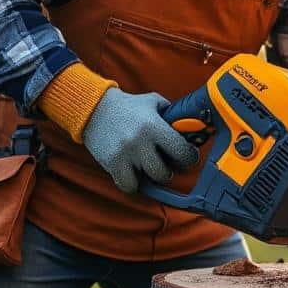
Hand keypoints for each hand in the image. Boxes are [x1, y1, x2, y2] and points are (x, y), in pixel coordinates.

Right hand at [81, 87, 199, 193]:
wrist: (95, 108)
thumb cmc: (129, 105)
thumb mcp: (154, 102)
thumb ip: (173, 114)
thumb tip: (192, 126)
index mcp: (155, 126)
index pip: (182, 151)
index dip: (189, 158)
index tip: (188, 157)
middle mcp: (141, 142)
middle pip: (164, 173)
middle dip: (169, 171)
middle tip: (167, 165)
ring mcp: (125, 154)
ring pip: (147, 181)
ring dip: (151, 178)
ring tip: (150, 168)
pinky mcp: (111, 163)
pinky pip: (128, 186)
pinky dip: (133, 183)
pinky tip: (133, 173)